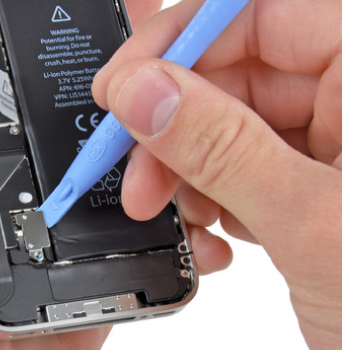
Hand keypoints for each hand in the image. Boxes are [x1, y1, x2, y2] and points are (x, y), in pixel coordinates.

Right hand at [94, 0, 341, 349]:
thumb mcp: (314, 225)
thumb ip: (220, 149)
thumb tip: (143, 92)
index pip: (258, 12)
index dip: (178, 41)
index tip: (122, 87)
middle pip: (233, 73)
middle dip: (172, 128)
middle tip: (138, 179)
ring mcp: (335, 143)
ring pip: (227, 126)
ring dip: (187, 173)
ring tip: (185, 220)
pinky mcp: (313, 184)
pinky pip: (239, 168)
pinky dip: (212, 200)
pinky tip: (219, 236)